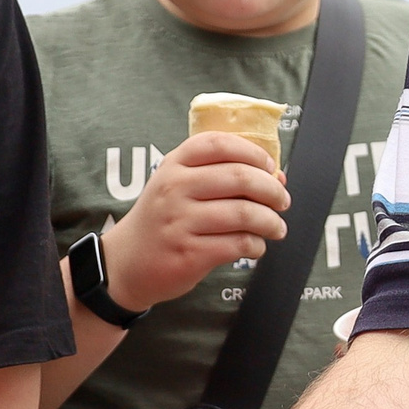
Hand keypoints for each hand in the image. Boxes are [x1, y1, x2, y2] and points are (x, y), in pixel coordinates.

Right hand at [102, 135, 289, 311]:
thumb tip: (276, 177)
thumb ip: (219, 175)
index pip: (220, 144)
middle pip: (240, 177)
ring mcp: (180, 222)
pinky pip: (238, 244)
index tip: (271, 168)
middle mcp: (174, 189)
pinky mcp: (189, 254)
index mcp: (174, 165)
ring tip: (276, 227)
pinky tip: (256, 246)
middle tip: (283, 201)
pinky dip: (256, 245)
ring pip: (244, 213)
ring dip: (271, 221)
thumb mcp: (177, 186)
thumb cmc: (162, 220)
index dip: (254, 153)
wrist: (125, 264)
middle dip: (272, 190)